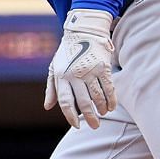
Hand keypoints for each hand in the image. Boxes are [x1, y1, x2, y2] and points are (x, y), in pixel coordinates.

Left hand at [44, 9, 116, 127]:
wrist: (84, 31)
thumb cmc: (67, 53)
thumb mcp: (54, 67)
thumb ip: (51, 88)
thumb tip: (47, 107)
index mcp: (61, 76)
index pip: (65, 102)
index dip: (71, 116)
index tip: (77, 125)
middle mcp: (75, 75)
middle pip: (84, 103)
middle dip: (90, 117)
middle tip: (95, 126)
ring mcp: (90, 70)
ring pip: (98, 97)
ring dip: (102, 109)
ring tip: (103, 114)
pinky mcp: (103, 67)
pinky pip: (109, 88)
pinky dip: (112, 100)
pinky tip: (111, 106)